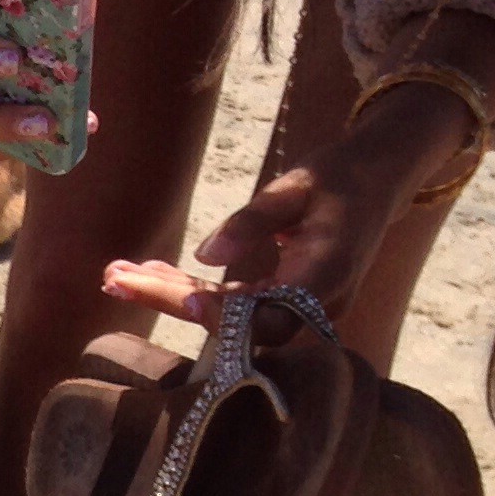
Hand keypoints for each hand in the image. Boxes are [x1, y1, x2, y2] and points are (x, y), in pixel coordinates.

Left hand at [99, 83, 468, 327]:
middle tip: (114, 278)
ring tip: (117, 274)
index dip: (223, 314)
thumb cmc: (341, 174)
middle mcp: (315, 304)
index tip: (177, 297)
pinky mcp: (284, 301)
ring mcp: (299, 308)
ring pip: (228, 315)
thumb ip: (254, 220)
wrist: (380, 177)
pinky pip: (234, 303)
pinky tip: (148, 273)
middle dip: (173, 302)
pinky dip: (191, 289)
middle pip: (237, 322)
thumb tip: (206, 254)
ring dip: (171, 296)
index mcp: (326, 275)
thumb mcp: (297, 185)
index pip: (268, 314)